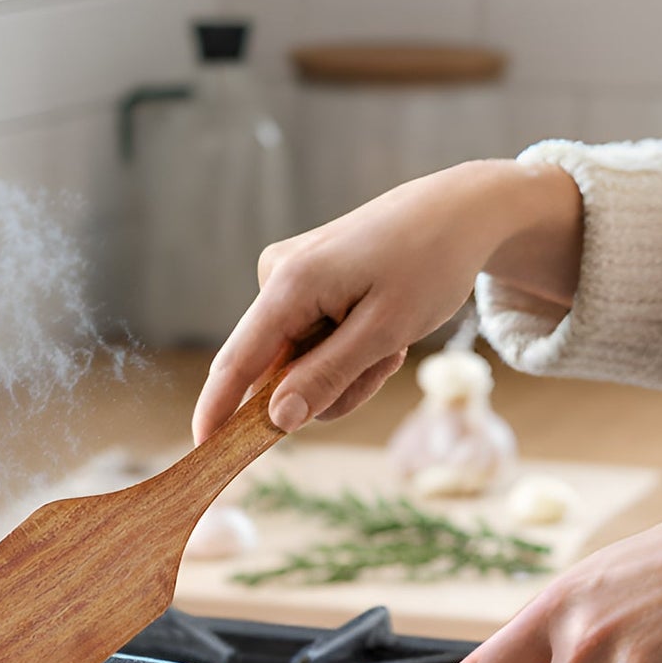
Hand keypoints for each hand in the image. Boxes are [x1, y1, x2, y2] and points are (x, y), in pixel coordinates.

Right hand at [191, 160, 582, 442]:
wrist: (459, 211)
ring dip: (348, 368)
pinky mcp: (303, 283)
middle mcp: (277, 277)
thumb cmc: (429, 264)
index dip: (218, 410)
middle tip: (387, 360)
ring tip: (391, 337)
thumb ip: (327, 377)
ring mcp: (288, 278)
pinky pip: (312, 344)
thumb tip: (276, 421)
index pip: (236, 361)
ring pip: (301, 364)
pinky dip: (348, 349)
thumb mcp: (385, 332)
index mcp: (289, 284)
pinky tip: (381, 323)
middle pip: (278, 372)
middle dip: (332, 384)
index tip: (202, 451)